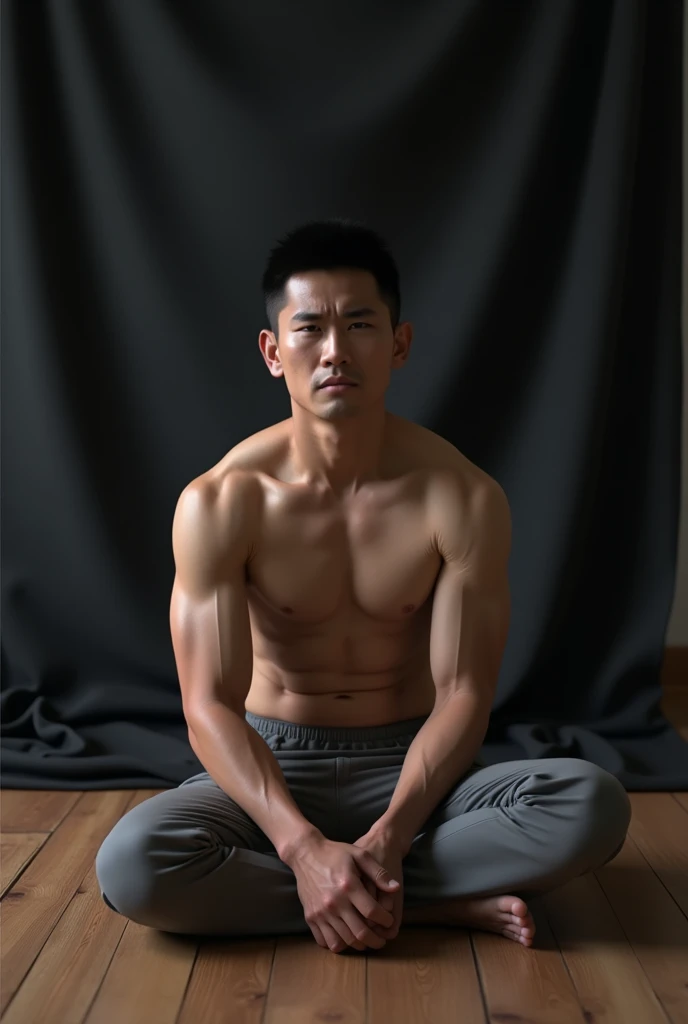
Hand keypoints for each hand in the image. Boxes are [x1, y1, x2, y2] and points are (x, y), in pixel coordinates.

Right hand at [287, 836, 399, 952]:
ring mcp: (321, 912)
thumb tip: (395, 888)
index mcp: (348, 886)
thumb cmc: (335, 853)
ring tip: (366, 940)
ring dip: (358, 945)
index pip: (372, 912)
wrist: (306, 854)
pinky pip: (325, 941)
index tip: (389, 920)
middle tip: (381, 940)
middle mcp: (334, 902)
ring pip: (344, 941)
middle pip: (359, 933)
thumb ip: (378, 872)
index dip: (385, 920)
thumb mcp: (359, 854)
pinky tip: (345, 937)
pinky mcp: (310, 917)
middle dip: (375, 940)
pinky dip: (338, 944)